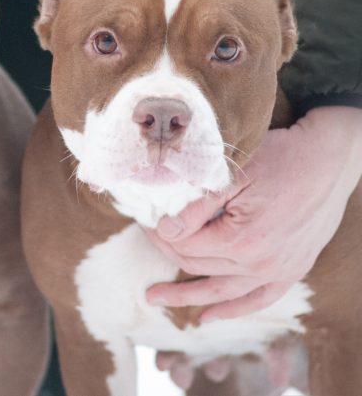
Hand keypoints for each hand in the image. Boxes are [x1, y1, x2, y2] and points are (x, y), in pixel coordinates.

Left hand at [144, 106, 361, 321]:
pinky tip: (208, 317)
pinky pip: (258, 299)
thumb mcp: (232, 176)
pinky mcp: (292, 270)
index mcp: (242, 240)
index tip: (143, 220)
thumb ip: (196, 207)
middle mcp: (261, 264)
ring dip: (187, 297)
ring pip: (221, 292)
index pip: (184, 245)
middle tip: (143, 243)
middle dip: (165, 255)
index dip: (159, 234)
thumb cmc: (281, 158)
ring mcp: (279, 271)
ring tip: (155, 300)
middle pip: (197, 267)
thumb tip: (164, 229)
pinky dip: (232, 310)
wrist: (331, 159)